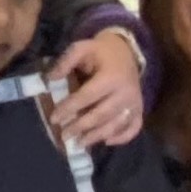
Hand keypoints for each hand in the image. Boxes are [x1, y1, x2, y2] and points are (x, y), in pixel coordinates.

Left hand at [49, 27, 146, 148]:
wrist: (127, 50)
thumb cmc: (101, 51)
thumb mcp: (82, 48)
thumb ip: (66, 61)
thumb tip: (50, 79)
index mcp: (111, 77)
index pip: (87, 96)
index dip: (69, 108)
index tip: (54, 118)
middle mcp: (125, 92)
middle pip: (101, 115)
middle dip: (80, 127)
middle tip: (64, 136)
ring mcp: (135, 103)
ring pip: (115, 125)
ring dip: (96, 136)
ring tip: (79, 143)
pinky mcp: (140, 109)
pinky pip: (133, 127)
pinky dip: (121, 138)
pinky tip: (106, 142)